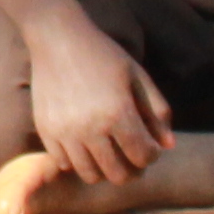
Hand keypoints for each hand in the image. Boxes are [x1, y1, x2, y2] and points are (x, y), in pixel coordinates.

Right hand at [25, 11, 173, 188]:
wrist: (57, 38)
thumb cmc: (103, 54)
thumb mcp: (138, 77)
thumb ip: (157, 111)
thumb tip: (168, 146)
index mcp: (118, 114)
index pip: (143, 157)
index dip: (152, 155)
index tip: (150, 144)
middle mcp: (90, 128)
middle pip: (118, 174)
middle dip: (132, 169)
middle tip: (132, 154)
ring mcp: (65, 132)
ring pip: (90, 175)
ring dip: (104, 168)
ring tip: (109, 153)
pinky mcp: (45, 130)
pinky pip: (64, 163)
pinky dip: (77, 160)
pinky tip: (84, 144)